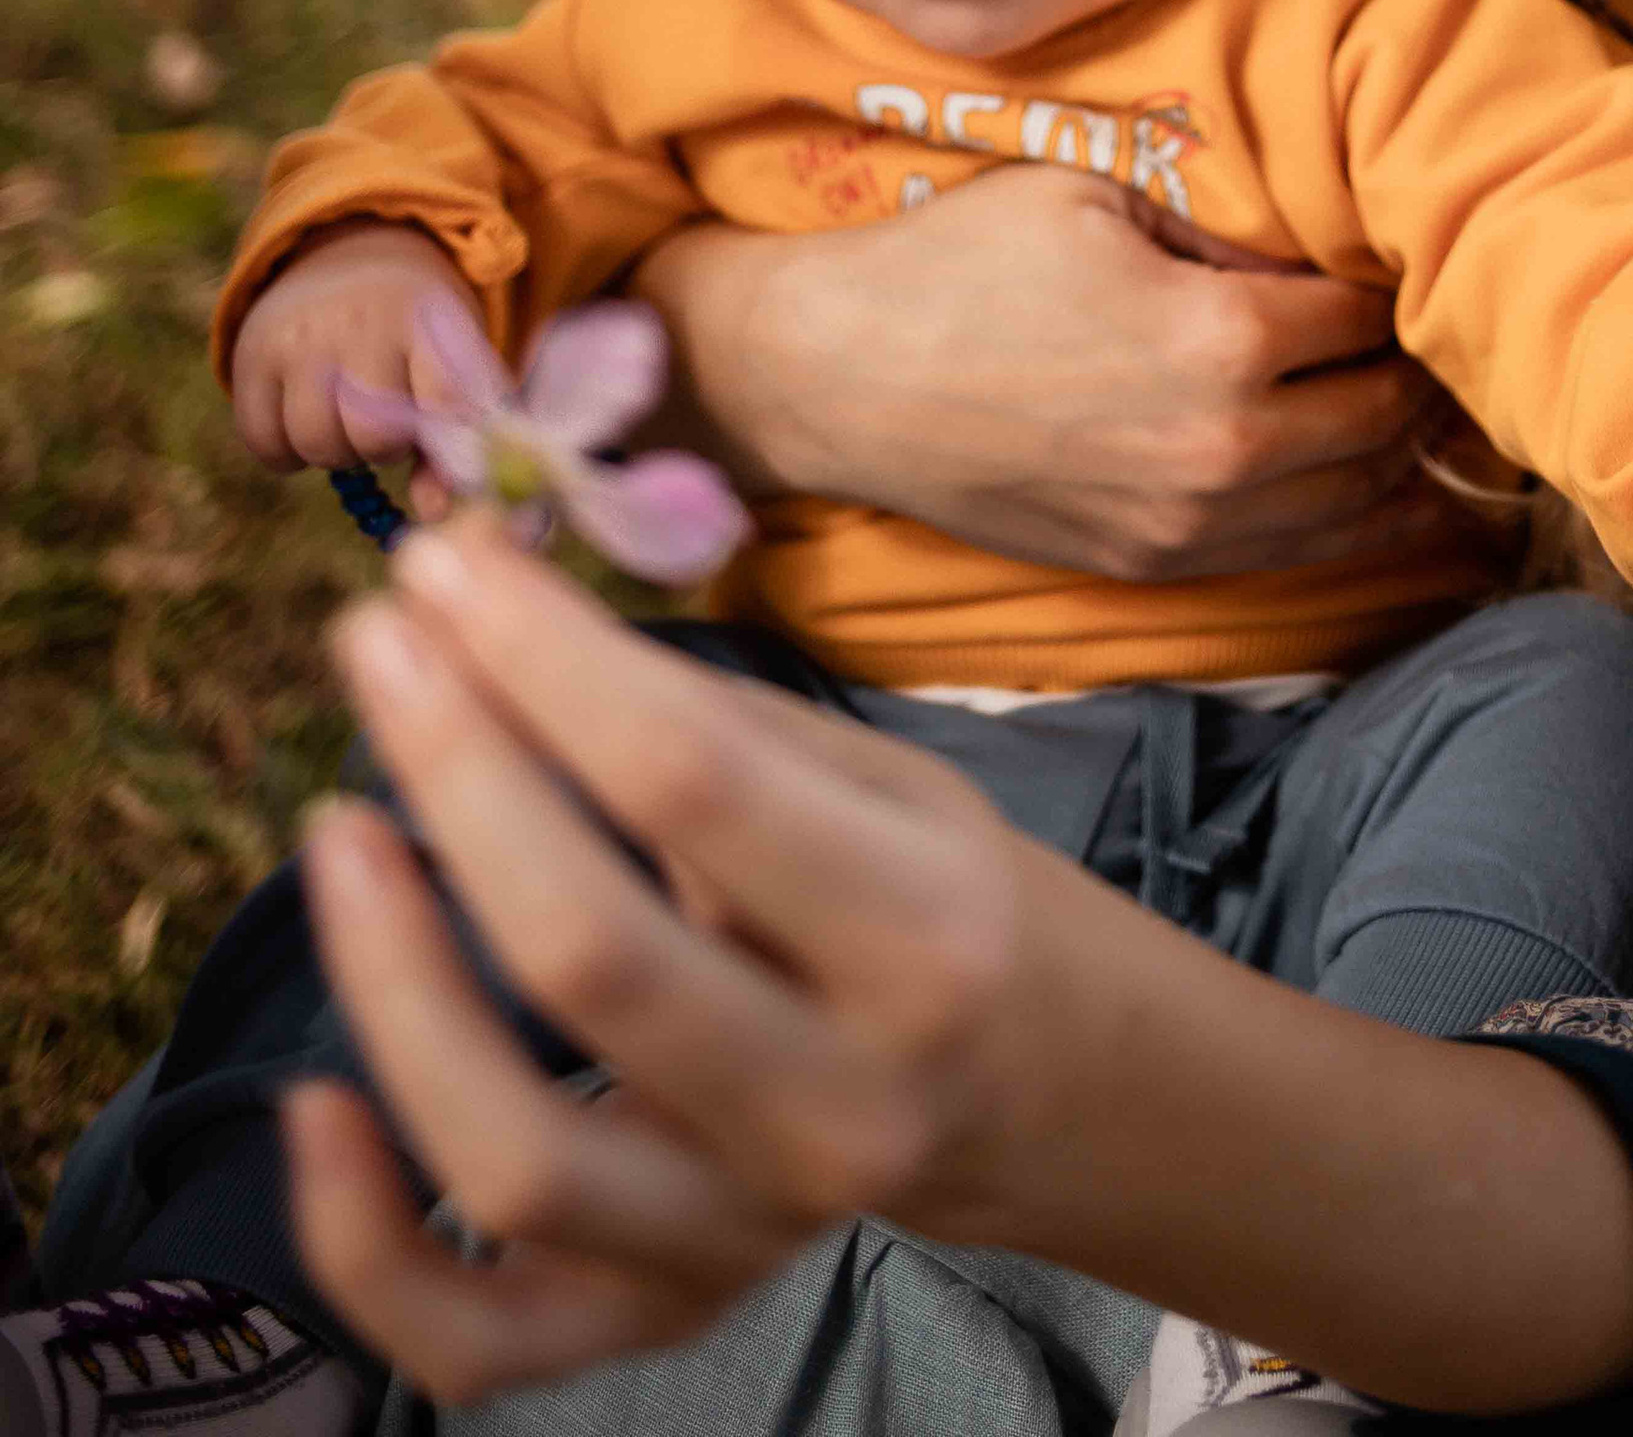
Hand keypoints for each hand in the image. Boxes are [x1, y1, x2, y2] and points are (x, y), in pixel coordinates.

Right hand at [229, 223, 485, 480]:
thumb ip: (450, 439)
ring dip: (336, 452)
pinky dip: (287, 454)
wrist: (349, 256)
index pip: (439, 404)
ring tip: (346, 421)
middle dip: (383, 450)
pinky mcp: (251, 353)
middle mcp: (358, 321)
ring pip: (315, 444)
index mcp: (422, 319)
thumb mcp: (448, 360)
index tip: (433, 439)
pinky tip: (306, 424)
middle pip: (371, 437)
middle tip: (385, 427)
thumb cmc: (415, 329)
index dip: (439, 441)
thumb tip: (434, 514)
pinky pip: (264, 443)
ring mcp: (299, 335)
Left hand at [287, 523, 1632, 1415]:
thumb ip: (701, 723)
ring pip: (513, 1156)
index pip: (689, 778)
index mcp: (920, 936)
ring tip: (341, 832)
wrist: (1051, 1100)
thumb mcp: (882, 781)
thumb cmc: (951, 903)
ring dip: (389, 983)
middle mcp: (837, 1104)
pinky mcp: (665, 1316)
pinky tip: (312, 1103)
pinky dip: (359, 1245)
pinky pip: (474, 1336)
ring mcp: (745, 1237)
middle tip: (377, 646)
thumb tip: (495, 614)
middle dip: (455, 770)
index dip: (545, 657)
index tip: (445, 565)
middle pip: (585, 953)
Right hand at [632, 167, 1450, 580]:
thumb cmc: (963, 264)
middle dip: (1419, 367)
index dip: (1395, 277)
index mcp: (1221, 339)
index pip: (1367, 313)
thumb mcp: (1100, 192)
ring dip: (1408, 453)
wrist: (846, 380)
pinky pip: (1300, 554)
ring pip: (1360, 500)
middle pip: (1386, 413)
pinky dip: (1361, 522)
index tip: (1411, 253)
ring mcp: (1191, 525)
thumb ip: (1223, 222)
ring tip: (1436, 403)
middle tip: (1440, 324)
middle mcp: (1225, 450)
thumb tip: (1317, 237)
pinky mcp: (1157, 567)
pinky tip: (1397, 492)